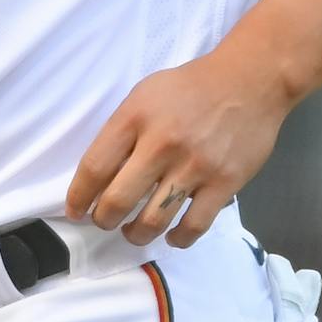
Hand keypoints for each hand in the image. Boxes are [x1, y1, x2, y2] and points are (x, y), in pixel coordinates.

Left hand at [64, 51, 291, 249]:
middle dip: (103, 219)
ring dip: (136, 234)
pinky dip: (178, 239)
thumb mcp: (143, 95)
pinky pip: (194, 225)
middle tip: (103, 222)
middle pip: (118, 199)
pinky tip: (171, 237)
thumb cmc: (188, 87)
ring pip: (154, 219)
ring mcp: (194, 166)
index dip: (78, 196)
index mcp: (134, 118)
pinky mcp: (224, 183)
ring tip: (132, 232)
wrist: (247, 82)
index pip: (94, 167)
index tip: (74, 210)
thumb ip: (122, 131)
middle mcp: (160, 144)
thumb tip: (101, 173)